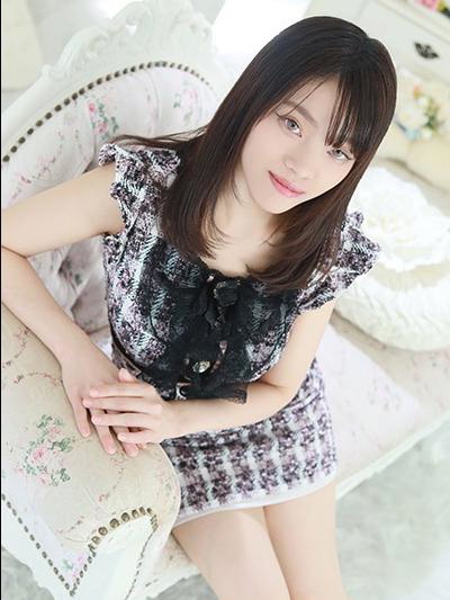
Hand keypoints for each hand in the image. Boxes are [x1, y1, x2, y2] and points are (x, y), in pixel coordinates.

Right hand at [60, 342, 144, 457]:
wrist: (78, 350)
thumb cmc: (96, 363)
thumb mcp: (114, 374)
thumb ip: (125, 389)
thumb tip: (135, 403)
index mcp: (118, 389)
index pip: (131, 413)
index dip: (137, 428)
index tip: (145, 442)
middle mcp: (107, 393)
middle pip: (119, 418)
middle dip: (127, 437)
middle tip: (133, 453)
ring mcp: (90, 393)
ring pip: (100, 417)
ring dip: (106, 435)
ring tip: (112, 451)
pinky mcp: (76, 392)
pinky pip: (79, 410)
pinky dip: (82, 422)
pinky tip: (86, 436)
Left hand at [82, 368, 183, 444]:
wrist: (175, 419)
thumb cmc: (151, 403)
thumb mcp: (143, 390)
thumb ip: (130, 383)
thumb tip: (121, 371)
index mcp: (148, 391)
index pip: (125, 389)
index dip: (108, 389)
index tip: (92, 390)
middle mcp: (152, 404)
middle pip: (125, 403)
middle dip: (104, 403)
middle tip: (87, 402)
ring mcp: (155, 419)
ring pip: (131, 419)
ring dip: (112, 419)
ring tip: (95, 419)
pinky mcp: (157, 434)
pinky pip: (143, 436)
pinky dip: (132, 437)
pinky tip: (119, 437)